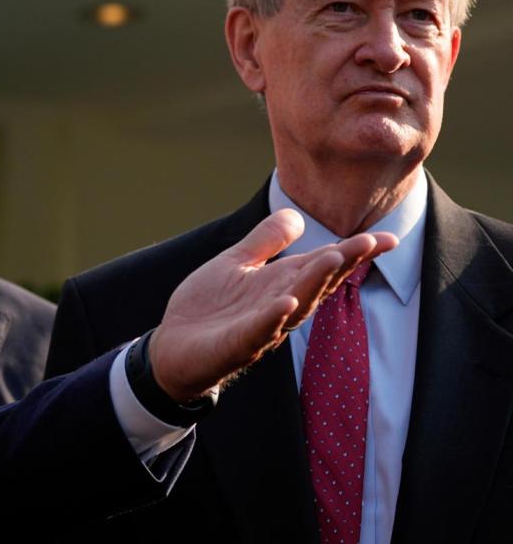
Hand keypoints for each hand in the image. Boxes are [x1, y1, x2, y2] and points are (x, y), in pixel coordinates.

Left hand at [149, 209, 397, 402]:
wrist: (174, 348)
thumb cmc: (210, 308)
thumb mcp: (237, 263)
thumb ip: (266, 241)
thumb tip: (297, 215)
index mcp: (281, 284)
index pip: (322, 265)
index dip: (353, 253)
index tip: (388, 238)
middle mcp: (279, 306)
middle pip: (318, 283)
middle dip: (344, 263)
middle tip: (370, 242)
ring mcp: (260, 326)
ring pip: (296, 304)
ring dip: (315, 283)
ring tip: (334, 258)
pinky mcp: (236, 343)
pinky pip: (259, 330)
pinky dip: (274, 316)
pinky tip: (287, 301)